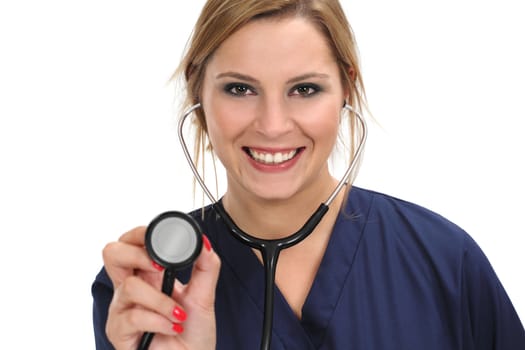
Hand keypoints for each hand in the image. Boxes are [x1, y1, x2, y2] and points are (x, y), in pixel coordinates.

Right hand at [103, 226, 220, 349]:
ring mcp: (122, 309)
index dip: (140, 234)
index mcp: (148, 275)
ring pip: (129, 287)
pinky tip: (173, 327)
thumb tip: (204, 240)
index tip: (164, 240)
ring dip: (160, 300)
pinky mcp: (119, 332)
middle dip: (136, 253)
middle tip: (160, 268)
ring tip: (178, 314)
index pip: (131, 242)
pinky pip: (132, 316)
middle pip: (111, 252)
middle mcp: (131, 288)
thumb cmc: (193, 332)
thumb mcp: (205, 295)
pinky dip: (159, 321)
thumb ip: (206, 266)